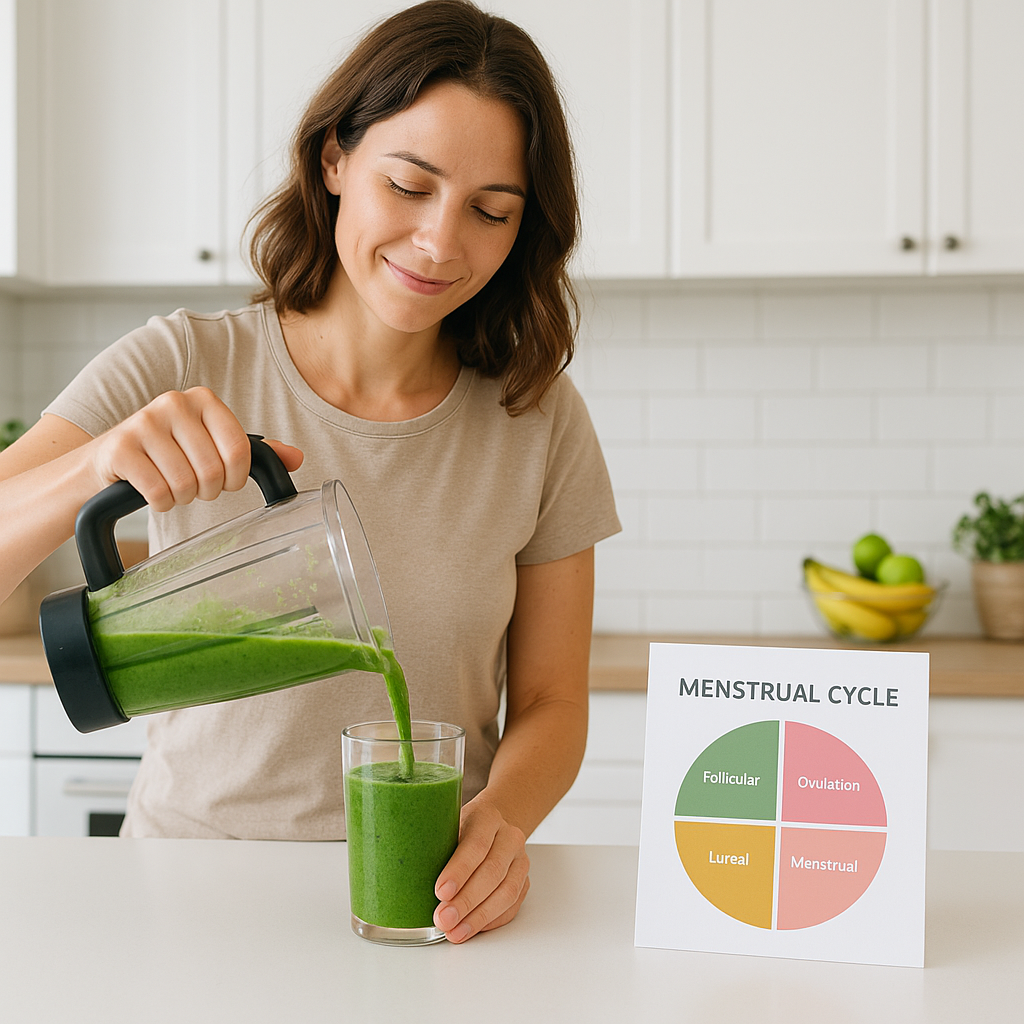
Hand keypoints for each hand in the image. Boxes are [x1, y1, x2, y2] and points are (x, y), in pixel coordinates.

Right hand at [89, 387, 302, 511]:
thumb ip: (253, 451)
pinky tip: (151, 491)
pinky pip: (158, 493)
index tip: (226, 482)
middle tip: (192, 486)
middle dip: (206, 490)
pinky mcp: (120, 448)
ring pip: (185, 484)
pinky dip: (160, 502)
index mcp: (203, 400)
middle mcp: (174, 403)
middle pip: (213, 470)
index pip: (239, 450)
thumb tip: (297, 459)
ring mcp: (144, 423)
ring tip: (170, 485)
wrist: (107, 462)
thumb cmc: (167, 454)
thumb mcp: (211, 446)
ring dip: (181, 498)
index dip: (236, 478)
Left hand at [432, 796, 530, 942]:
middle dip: (466, 900)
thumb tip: (399, 871)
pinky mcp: (524, 880)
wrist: (494, 823)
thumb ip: (434, 843)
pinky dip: (491, 921)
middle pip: (492, 872)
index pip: (476, 844)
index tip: (440, 891)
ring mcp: (520, 860)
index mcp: (487, 817)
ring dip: (478, 916)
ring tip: (454, 931)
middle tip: (443, 918)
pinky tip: (472, 928)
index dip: (459, 870)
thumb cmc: (462, 827)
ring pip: (506, 892)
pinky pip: (512, 905)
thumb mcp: (448, 822)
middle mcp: (509, 837)